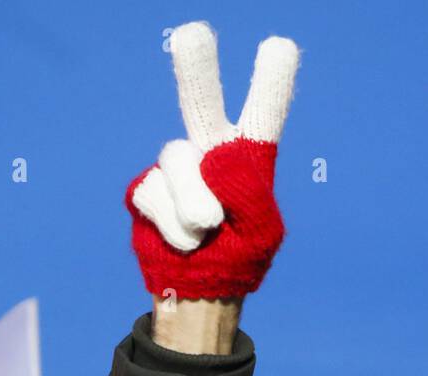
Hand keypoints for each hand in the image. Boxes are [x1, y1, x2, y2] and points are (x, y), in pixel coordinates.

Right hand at [126, 21, 299, 300]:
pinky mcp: (146, 188)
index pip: (262, 115)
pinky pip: (156, 196)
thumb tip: (209, 168)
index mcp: (247, 158)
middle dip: (196, 70)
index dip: (270, 84)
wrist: (200, 290)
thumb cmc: (240, 257)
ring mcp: (174, 168)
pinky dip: (175, 227)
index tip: (281, 47)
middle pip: (201, 103)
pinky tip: (185, 242)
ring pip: (178, 164)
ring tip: (208, 231)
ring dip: (195, 204)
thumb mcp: (261, 232)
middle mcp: (208, 153)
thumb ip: (248, 196)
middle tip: (192, 33)